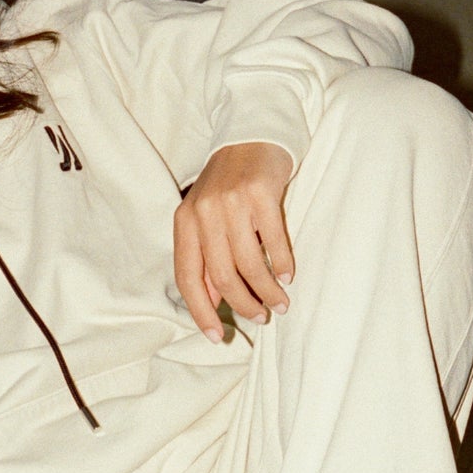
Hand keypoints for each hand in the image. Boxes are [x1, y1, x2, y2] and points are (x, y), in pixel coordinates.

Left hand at [174, 142, 294, 338]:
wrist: (251, 135)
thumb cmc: (229, 185)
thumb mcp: (207, 218)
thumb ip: (207, 256)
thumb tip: (213, 301)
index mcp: (184, 222)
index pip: (188, 278)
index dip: (201, 311)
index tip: (217, 337)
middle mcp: (204, 213)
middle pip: (223, 276)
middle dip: (244, 305)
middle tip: (262, 317)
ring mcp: (231, 203)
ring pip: (249, 264)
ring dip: (267, 291)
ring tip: (280, 303)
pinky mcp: (261, 193)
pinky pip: (273, 241)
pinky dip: (282, 265)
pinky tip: (288, 277)